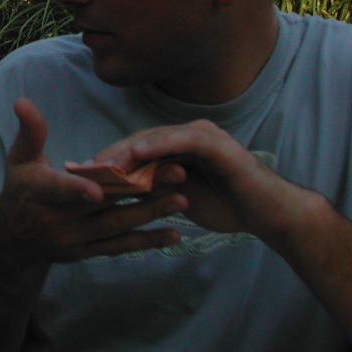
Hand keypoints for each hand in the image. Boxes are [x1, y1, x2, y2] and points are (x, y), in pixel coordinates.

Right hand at [0, 99, 187, 264]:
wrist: (14, 244)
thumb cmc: (19, 191)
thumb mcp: (18, 160)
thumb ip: (30, 132)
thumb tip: (24, 101)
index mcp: (40, 192)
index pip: (60, 189)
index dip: (79, 188)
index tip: (100, 188)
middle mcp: (58, 220)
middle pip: (102, 205)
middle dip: (140, 189)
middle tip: (176, 172)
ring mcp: (75, 239)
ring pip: (116, 226)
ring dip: (150, 213)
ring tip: (183, 199)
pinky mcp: (88, 253)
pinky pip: (120, 247)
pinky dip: (148, 242)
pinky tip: (176, 233)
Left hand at [89, 119, 308, 241]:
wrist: (270, 215)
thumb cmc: (227, 206)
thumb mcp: (179, 197)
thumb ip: (152, 187)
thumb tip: (116, 189)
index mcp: (179, 145)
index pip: (137, 148)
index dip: (109, 159)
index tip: (80, 171)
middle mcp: (189, 135)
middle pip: (141, 140)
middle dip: (111, 154)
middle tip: (83, 166)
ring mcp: (204, 136)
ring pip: (158, 138)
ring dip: (129, 150)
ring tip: (104, 162)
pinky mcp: (218, 145)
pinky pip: (184, 141)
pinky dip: (160, 145)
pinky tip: (139, 153)